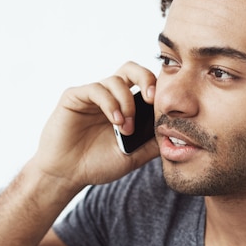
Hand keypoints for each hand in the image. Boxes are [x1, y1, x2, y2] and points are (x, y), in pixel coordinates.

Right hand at [30, 61, 158, 189]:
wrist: (68, 175)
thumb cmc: (98, 164)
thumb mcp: (134, 156)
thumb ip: (153, 143)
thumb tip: (177, 133)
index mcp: (125, 106)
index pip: (145, 84)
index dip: (157, 88)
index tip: (165, 106)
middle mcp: (110, 96)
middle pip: (132, 69)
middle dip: (146, 79)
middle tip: (152, 99)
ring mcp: (92, 95)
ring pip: (116, 81)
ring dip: (126, 103)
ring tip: (126, 128)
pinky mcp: (75, 97)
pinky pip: (96, 89)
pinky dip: (110, 104)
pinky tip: (116, 121)